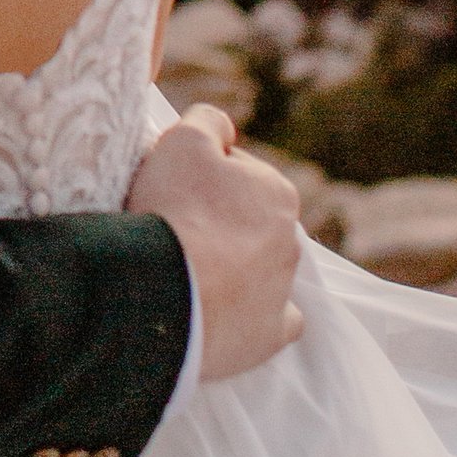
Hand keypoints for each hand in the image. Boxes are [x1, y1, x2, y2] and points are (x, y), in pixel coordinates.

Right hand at [125, 103, 304, 382]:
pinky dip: (255, 317)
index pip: (236, 176)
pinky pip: (275, 323)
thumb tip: (222, 126)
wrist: (166, 290)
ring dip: (231, 270)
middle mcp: (290, 242)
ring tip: (184, 275)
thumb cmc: (174, 209)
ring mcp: (282, 292)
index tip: (171, 192)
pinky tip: (228, 316)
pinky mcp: (270, 336)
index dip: (199, 179)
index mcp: (276, 193)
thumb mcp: (182, 140)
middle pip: (248, 225)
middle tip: (173, 232)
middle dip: (218, 226)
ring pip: (260, 272)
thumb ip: (207, 121)